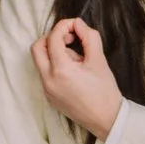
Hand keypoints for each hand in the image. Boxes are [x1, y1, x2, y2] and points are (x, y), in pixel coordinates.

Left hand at [34, 17, 122, 139]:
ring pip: (41, 61)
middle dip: (52, 38)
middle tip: (70, 39)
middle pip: (37, 48)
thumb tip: (78, 24)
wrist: (107, 120)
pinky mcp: (49, 97)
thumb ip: (89, 37)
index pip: (53, 38)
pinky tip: (74, 73)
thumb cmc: (105, 92)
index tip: (75, 26)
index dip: (64, 26)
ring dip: (55, 53)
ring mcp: (47, 90)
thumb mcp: (99, 60)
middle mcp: (48, 80)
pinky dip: (55, 66)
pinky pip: (46, 74)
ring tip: (77, 61)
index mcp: (60, 70)